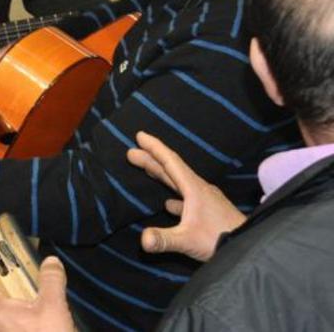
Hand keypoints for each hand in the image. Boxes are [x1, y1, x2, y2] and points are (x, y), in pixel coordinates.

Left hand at [0, 256, 75, 331]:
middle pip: (7, 308)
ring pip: (12, 325)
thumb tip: (50, 262)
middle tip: (44, 310)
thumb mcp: (54, 307)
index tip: (27, 283)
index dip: (12, 283)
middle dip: (25, 307)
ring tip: (47, 327)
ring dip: (27, 324)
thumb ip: (51, 281)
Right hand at [126, 131, 245, 261]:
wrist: (250, 247)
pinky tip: (169, 204)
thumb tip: (143, 239)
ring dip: (162, 175)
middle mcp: (200, 190)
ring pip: (179, 183)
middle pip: (172, 170)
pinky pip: (187, 198)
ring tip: (148, 171)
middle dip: (152, 159)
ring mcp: (206, 201)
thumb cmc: (221, 239)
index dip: (155, 148)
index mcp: (194, 190)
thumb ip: (164, 240)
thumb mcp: (189, 240)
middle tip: (131, 152)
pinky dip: (175, 196)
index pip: (171, 162)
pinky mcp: (209, 212)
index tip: (140, 135)